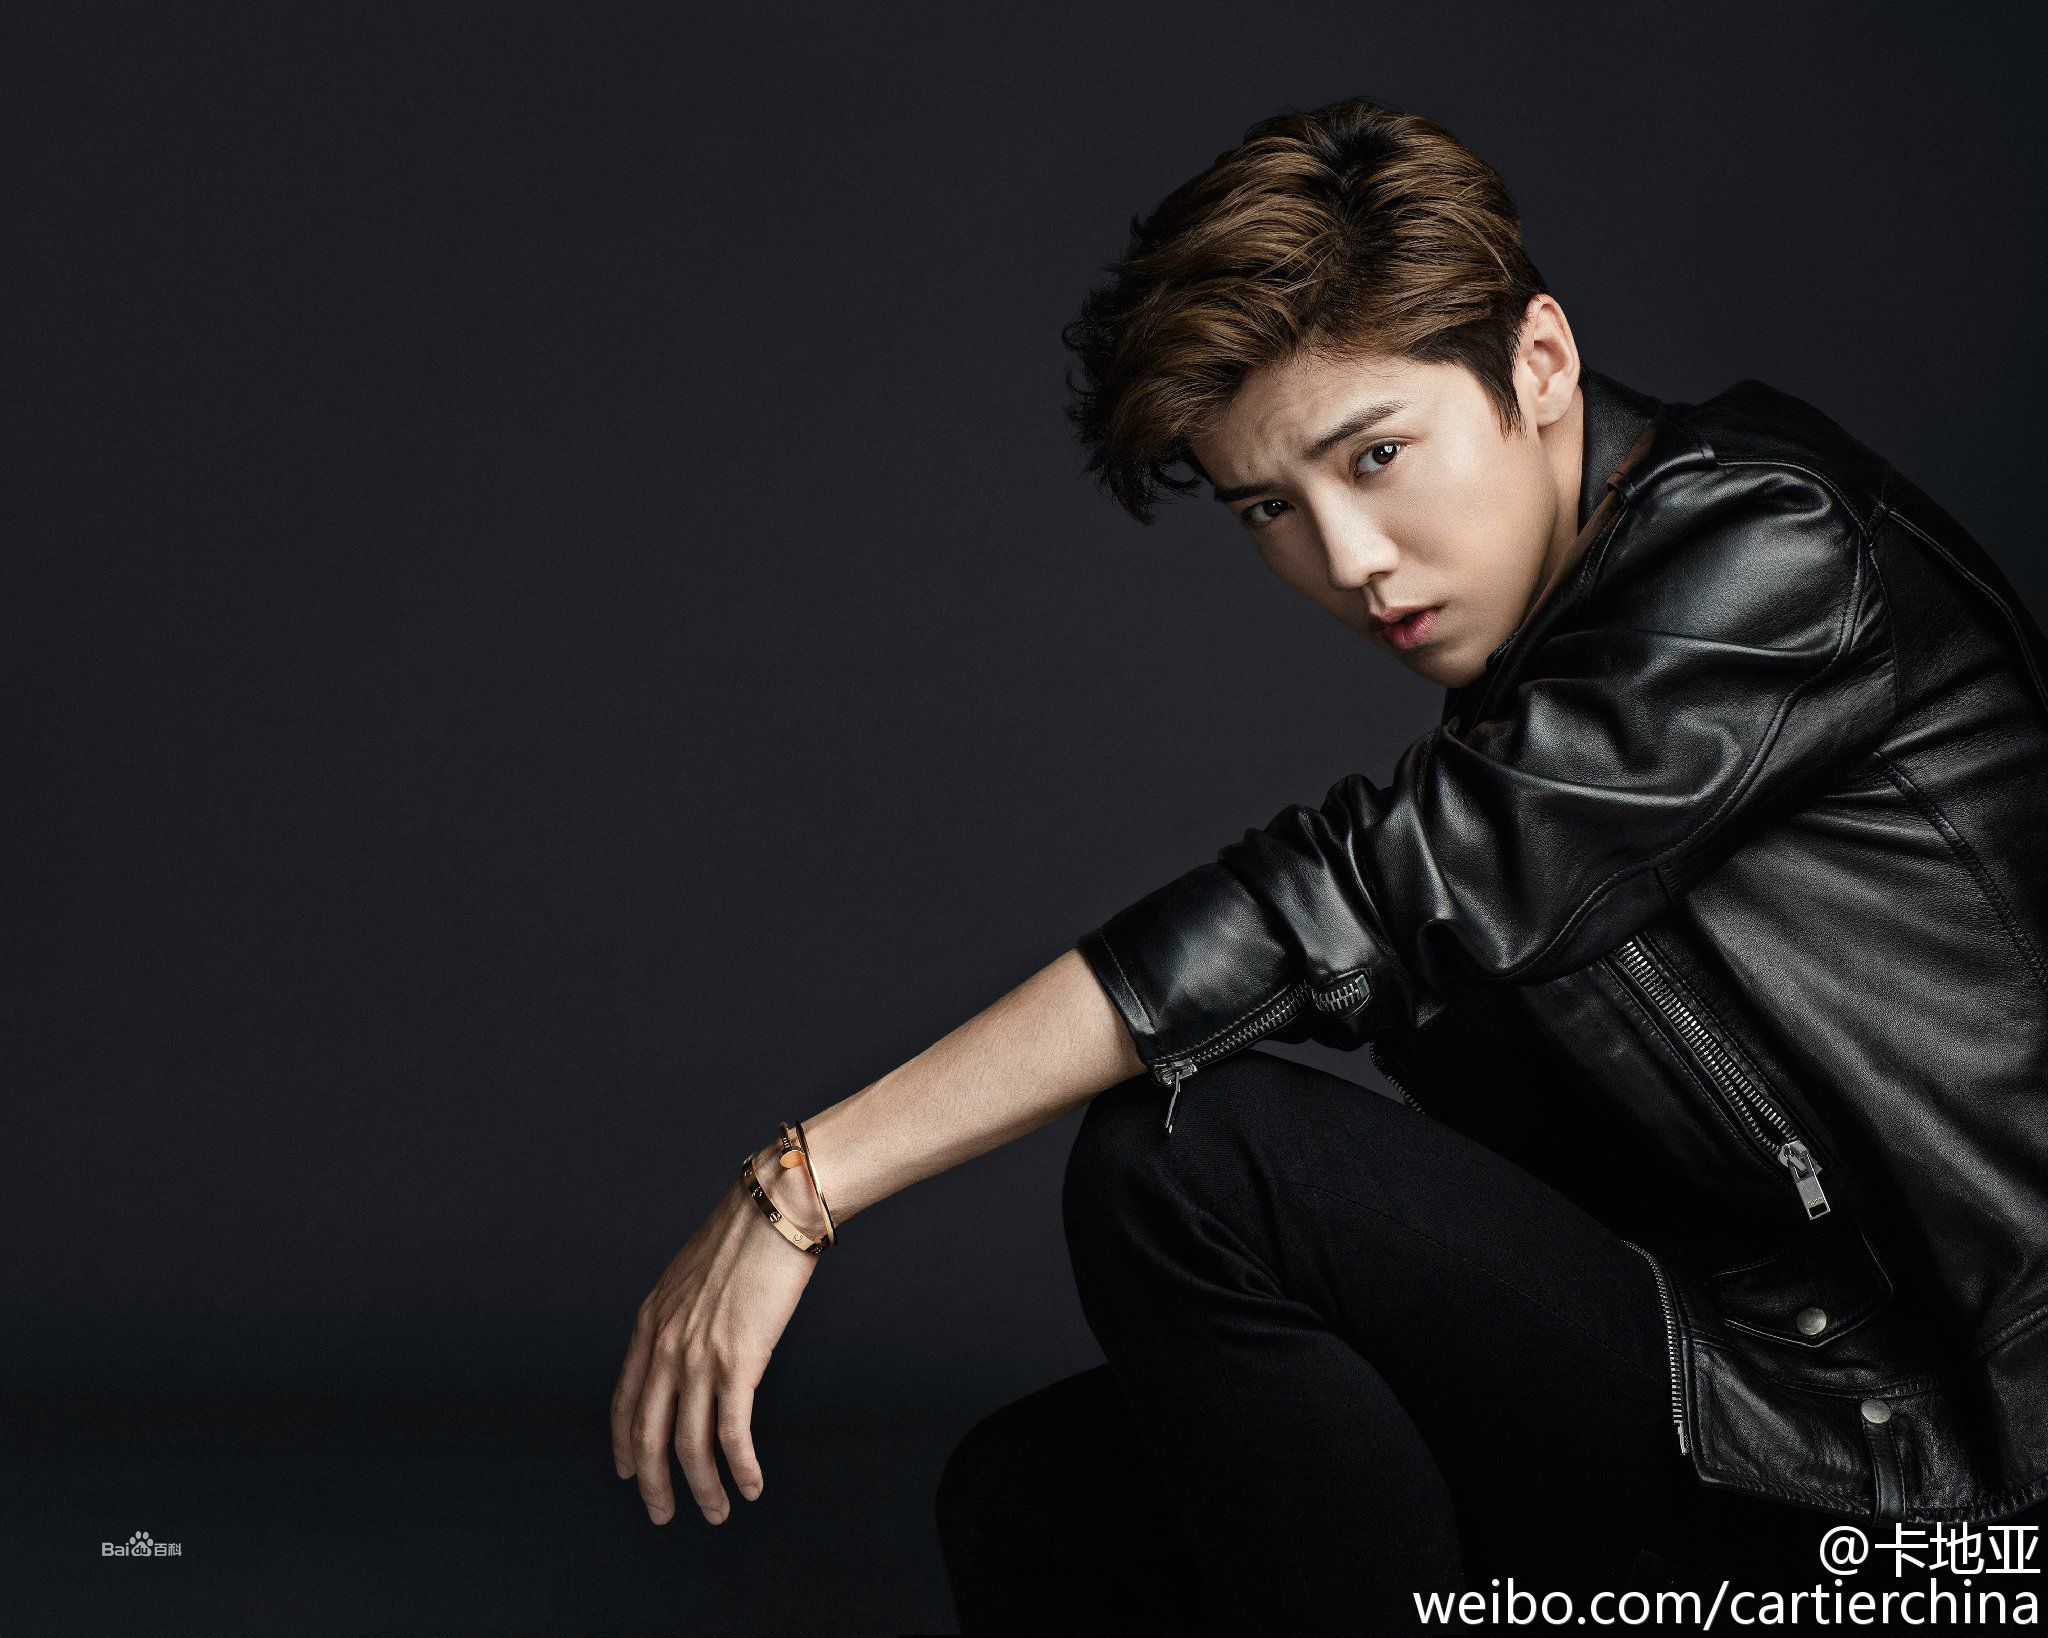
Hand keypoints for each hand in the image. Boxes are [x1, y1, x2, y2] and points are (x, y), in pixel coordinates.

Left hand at [610, 1144, 823, 1524]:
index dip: (625, 1444)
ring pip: (688, 1445)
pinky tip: (749, 1485)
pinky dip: (739, 1468)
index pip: (625, 1401)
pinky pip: (731, 1433)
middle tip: (663, 1515)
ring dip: (702, 1488)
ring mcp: (699, 1356)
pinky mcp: (738, 1362)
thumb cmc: (745, 1235)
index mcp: (650, 1323)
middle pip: (648, 1435)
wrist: (774, 1209)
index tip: (629, 1474)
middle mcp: (665, 1346)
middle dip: (653, 1485)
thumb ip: (681, 1314)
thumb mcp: (691, 1275)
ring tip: (716, 1512)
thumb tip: (689, 1340)